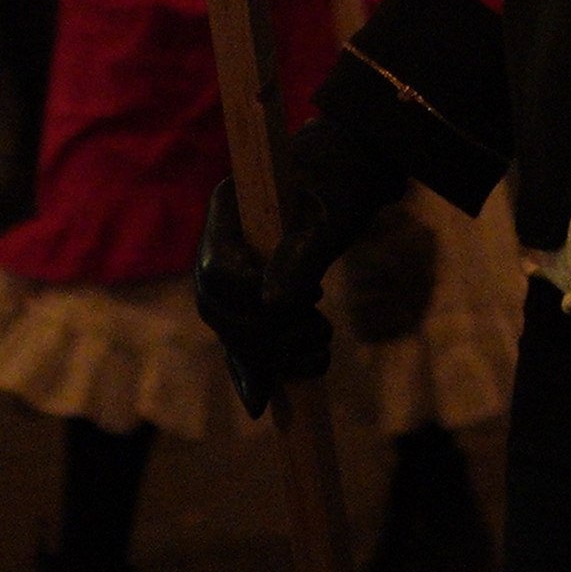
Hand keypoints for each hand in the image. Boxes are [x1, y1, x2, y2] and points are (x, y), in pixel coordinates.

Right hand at [191, 113, 392, 418]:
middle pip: (219, 309)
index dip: (253, 299)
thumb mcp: (333, 216)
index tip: (305, 300)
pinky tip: (269, 400)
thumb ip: (304, 255)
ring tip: (319, 350)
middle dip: (266, 337)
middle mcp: (221, 239)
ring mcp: (232, 266)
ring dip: (272, 356)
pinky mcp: (249, 290)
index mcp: (231, 207)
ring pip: (231, 329)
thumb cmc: (344, 181)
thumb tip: (274, 307)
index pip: (218, 271)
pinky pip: (242, 337)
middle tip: (319, 334)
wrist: (353, 172)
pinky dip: (259, 367)